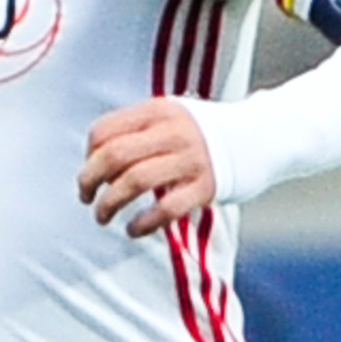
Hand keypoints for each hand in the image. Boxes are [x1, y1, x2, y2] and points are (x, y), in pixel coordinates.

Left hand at [77, 98, 217, 235]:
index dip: (88, 157)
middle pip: (114, 156)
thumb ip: (134, 132)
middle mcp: (173, 131)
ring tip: (102, 217)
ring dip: (109, 204)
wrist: (255, 138)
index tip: (90, 173)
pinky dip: (143, 223)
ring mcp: (191, 159)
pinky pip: (166, 209)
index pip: (104, 132)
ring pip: (135, 181)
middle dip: (89, 181)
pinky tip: (133, 230)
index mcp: (157, 111)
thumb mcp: (166, 118)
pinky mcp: (206, 186)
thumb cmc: (197, 135)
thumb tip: (92, 163)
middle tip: (85, 198)